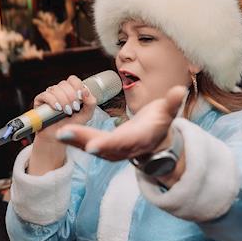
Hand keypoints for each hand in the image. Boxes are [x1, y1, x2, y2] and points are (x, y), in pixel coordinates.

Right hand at [31, 75, 97, 144]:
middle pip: (64, 84)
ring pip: (55, 89)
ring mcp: (49, 95)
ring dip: (63, 100)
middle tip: (74, 109)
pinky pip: (45, 95)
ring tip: (67, 112)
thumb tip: (86, 91)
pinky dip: (53, 101)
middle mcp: (59, 91)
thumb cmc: (71, 125)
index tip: (81, 98)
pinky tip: (57, 108)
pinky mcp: (40, 101)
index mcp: (71, 91)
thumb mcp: (86, 115)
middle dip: (71, 96)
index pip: (73, 80)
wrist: (58, 137)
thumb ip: (91, 103)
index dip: (77, 86)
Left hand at [56, 85, 186, 161]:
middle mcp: (126, 148)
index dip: (109, 144)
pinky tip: (62, 133)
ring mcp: (115, 150)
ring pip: (94, 146)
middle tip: (65, 134)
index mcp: (140, 139)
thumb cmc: (161, 123)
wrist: (157, 142)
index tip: (93, 146)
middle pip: (103, 146)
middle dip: (85, 141)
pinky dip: (76, 140)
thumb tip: (180, 90)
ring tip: (60, 133)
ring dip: (76, 141)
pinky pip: (89, 143)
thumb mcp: (168, 112)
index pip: (123, 142)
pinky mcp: (107, 147)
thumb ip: (172, 103)